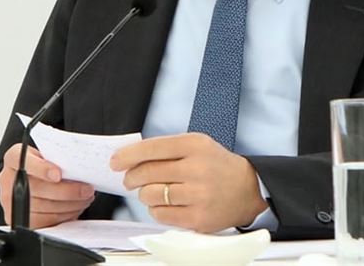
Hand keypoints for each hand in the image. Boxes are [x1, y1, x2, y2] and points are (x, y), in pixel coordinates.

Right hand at [0, 144, 94, 228]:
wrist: (29, 179)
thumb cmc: (41, 164)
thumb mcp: (46, 154)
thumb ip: (57, 157)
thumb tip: (80, 166)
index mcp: (14, 158)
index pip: (20, 159)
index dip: (40, 168)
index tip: (58, 174)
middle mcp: (8, 179)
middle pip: (36, 188)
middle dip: (66, 191)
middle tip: (87, 190)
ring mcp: (10, 201)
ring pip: (43, 207)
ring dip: (69, 204)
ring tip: (85, 198)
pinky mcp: (17, 219)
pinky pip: (43, 221)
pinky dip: (63, 216)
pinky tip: (74, 208)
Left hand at [110, 133, 267, 232]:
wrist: (249, 188)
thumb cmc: (217, 165)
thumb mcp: (198, 145)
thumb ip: (168, 149)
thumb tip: (130, 158)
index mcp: (195, 145)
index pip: (152, 148)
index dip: (128, 155)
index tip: (115, 161)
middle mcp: (196, 169)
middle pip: (146, 173)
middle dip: (131, 177)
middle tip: (130, 179)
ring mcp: (197, 195)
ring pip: (150, 195)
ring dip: (144, 194)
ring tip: (152, 191)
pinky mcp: (197, 217)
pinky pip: (160, 214)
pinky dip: (156, 209)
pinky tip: (165, 203)